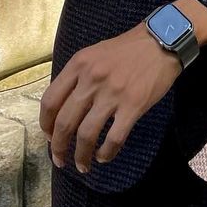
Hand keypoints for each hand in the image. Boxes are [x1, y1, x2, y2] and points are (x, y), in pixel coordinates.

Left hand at [40, 23, 181, 172]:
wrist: (161, 41)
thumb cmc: (126, 49)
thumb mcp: (94, 54)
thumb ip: (77, 76)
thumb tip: (64, 108)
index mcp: (79, 64)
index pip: (50, 101)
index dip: (45, 124)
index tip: (48, 137)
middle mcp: (91, 79)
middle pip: (65, 122)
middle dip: (58, 147)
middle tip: (60, 159)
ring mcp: (113, 93)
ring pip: (87, 134)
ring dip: (81, 155)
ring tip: (82, 165)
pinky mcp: (133, 105)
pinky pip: (114, 138)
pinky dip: (106, 153)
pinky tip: (103, 157)